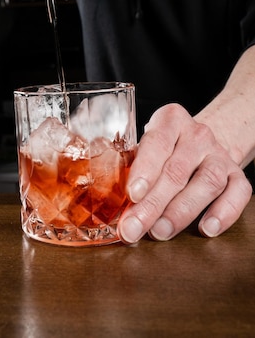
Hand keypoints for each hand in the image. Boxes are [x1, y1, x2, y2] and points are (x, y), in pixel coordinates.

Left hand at [117, 103, 251, 242]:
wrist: (201, 144)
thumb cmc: (164, 149)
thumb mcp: (146, 146)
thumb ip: (132, 167)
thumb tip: (113, 204)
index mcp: (170, 120)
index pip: (157, 143)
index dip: (144, 170)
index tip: (132, 195)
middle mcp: (197, 135)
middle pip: (177, 170)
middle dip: (153, 204)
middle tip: (134, 228)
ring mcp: (219, 154)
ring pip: (207, 182)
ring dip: (181, 212)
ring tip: (160, 231)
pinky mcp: (237, 174)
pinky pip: (237, 194)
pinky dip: (224, 213)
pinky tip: (206, 229)